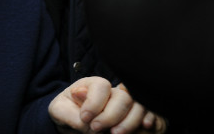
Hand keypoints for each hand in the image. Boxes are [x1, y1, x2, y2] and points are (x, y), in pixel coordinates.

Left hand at [49, 77, 166, 133]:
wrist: (73, 127)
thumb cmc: (67, 115)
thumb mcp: (58, 111)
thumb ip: (68, 112)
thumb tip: (84, 117)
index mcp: (93, 85)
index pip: (101, 86)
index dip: (94, 103)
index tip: (85, 119)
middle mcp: (114, 91)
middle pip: (123, 96)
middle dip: (111, 115)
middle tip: (97, 129)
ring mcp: (129, 104)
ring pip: (140, 105)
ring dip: (131, 121)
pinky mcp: (141, 117)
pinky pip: (154, 115)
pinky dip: (152, 121)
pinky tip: (145, 128)